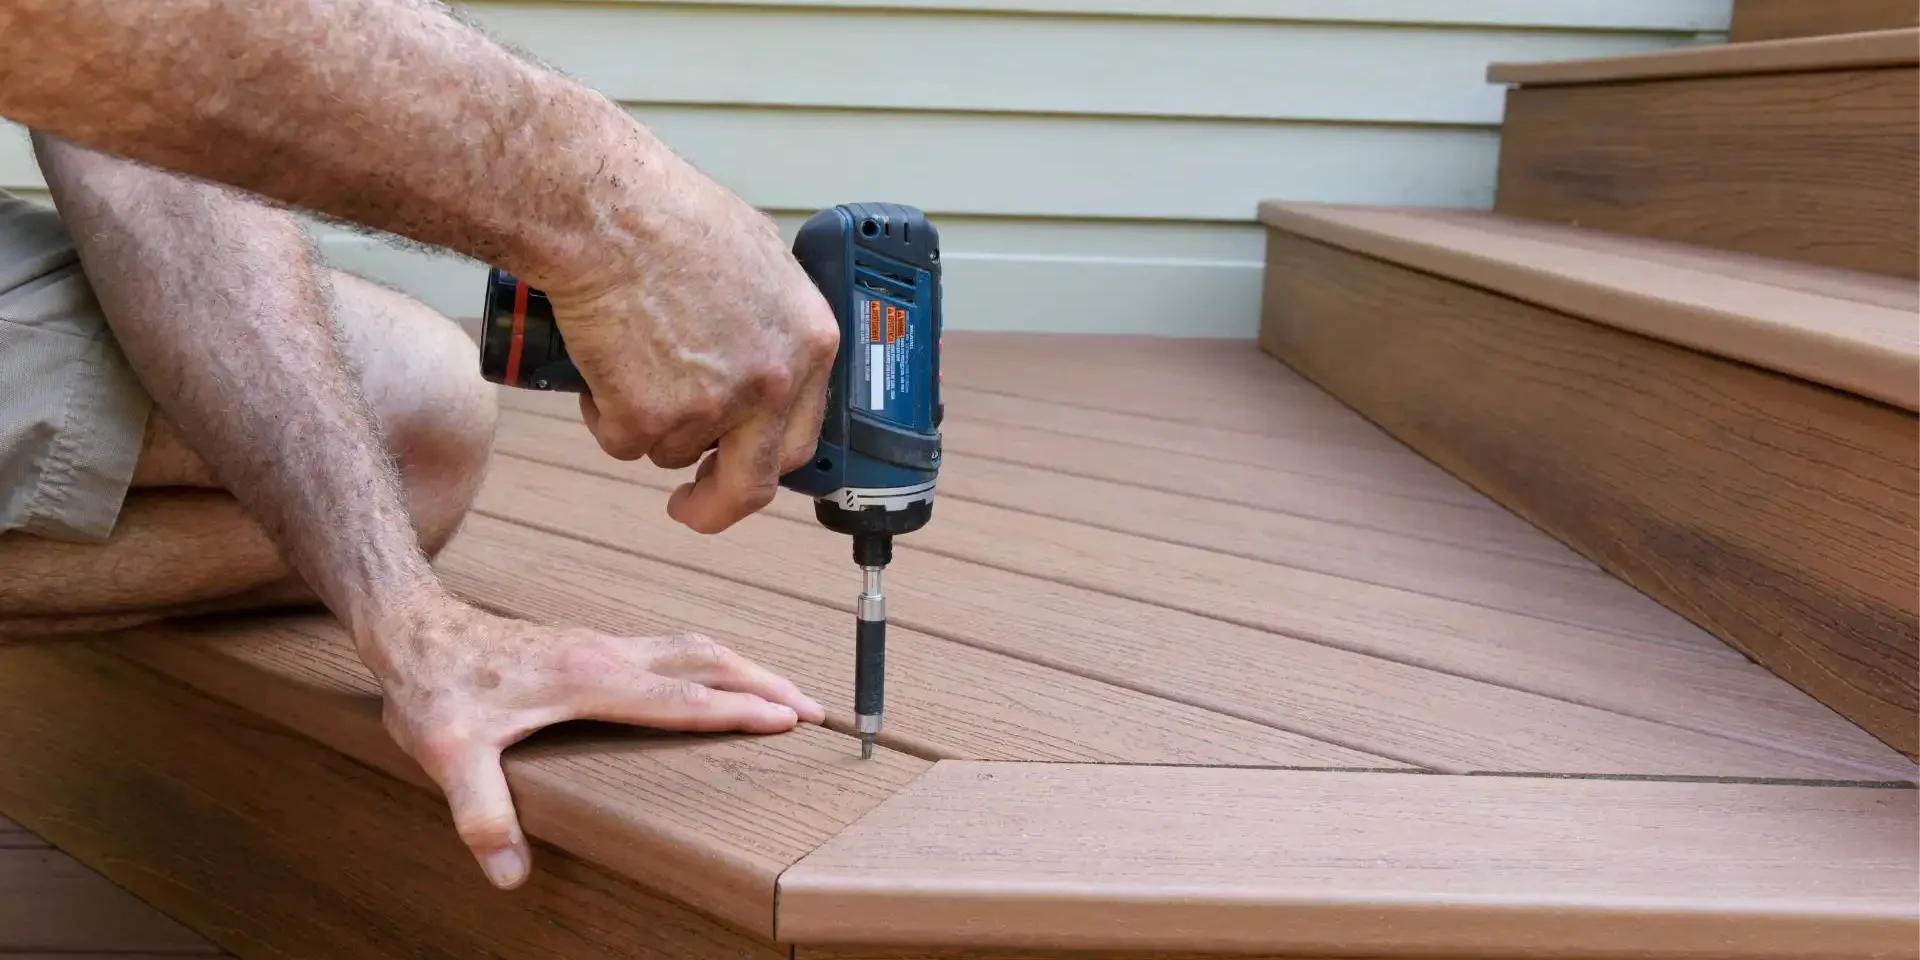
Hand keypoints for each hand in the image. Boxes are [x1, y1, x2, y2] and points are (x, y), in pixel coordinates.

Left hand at [362, 596, 825, 889]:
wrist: (413, 630)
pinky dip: (714, 664)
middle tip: (814, 709)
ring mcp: (604, 643)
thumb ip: (480, 812)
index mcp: (589, 677)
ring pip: (694, 648)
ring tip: (785, 694)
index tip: (787, 719)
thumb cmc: (434, 687)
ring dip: (745, 668)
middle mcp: (608, 653)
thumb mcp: (447, 754)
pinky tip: (718, 680)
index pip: (680, 698)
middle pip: (707, 661)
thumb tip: (510, 872)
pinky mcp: (596, 644)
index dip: (736, 711)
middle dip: (765, 683)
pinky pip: (674, 649)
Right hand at [541, 157, 838, 534]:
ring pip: (672, 451)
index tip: (740, 471)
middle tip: (689, 504)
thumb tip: (758, 354)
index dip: (765, 459)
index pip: (801, 435)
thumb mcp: (757, 263)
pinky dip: (603, 413)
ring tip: (625, 351)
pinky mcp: (649, 419)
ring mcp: (713, 407)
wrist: (607, 211)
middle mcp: (771, 383)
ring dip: (645, 422)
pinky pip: (621, 441)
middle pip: (752, 483)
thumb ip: (768, 325)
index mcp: (808, 344)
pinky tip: (600, 357)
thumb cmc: (670, 217)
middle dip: (716, 504)